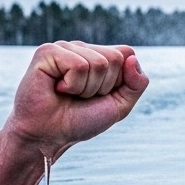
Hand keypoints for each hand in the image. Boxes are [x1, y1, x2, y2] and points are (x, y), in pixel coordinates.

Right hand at [3, 41, 148, 154]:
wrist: (48, 136)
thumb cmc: (79, 121)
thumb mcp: (119, 106)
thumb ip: (136, 84)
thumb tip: (133, 58)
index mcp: (98, 55)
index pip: (127, 54)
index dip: (119, 82)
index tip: (99, 95)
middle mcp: (81, 48)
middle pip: (115, 58)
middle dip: (103, 87)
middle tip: (80, 97)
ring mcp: (64, 48)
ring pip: (99, 63)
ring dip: (86, 89)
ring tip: (67, 94)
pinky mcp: (47, 52)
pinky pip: (78, 65)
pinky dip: (72, 85)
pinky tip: (57, 89)